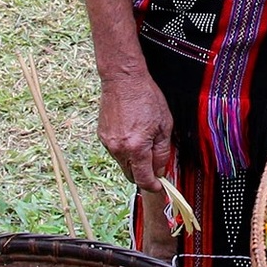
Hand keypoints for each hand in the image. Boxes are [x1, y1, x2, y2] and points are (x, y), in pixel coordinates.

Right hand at [97, 70, 173, 192]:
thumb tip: (161, 169)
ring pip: (123, 163)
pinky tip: (132, 134)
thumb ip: (162, 151)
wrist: (123, 80)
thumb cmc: (147, 98)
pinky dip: (125, 150)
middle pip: (131, 175)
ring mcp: (108, 143)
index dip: (153, 186)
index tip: (160, 186)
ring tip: (144, 142)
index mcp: (136, 147)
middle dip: (143, 175)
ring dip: (134, 161)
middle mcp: (119, 149)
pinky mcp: (102, 136)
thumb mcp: (164, 125)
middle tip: (155, 168)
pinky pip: (115, 152)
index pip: (143, 178)